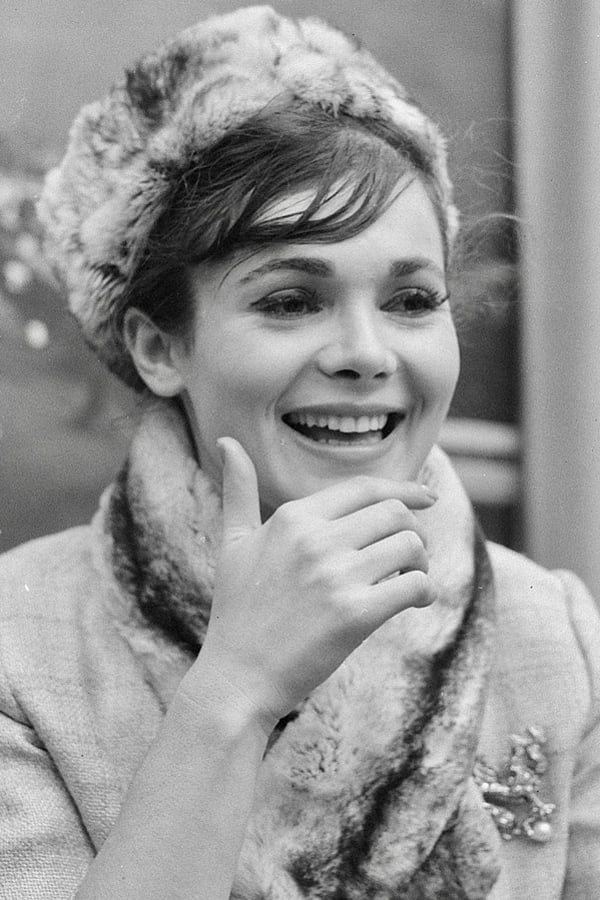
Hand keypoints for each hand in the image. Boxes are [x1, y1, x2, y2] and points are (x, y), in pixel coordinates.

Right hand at [197, 438, 436, 728]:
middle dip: (413, 530)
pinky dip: (424, 591)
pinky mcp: (355, 614)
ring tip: (410, 579)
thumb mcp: (233, 543)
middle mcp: (315, 539)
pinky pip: (415, 585)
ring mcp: (335, 575)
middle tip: (411, 556)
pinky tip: (415, 602)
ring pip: (410, 545)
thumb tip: (227, 442)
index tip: (428, 498)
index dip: (404, 489)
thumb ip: (238, 490)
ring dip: (421, 562)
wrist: (236, 678)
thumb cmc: (237, 611)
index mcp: (292, 517)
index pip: (365, 488)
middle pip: (394, 512)